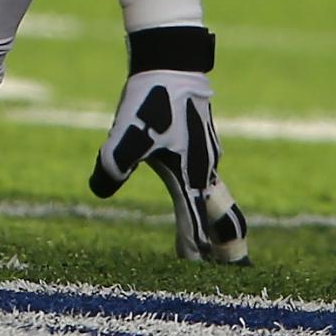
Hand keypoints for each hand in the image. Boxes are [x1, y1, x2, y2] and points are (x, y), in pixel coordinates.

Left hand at [93, 69, 248, 262]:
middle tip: (236, 273)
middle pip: (224, 218)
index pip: (195, 222)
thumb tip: (100, 188)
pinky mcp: (202, 141)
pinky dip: (212, 200)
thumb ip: (114, 163)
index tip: (197, 273)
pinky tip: (202, 196)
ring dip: (220, 224)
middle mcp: (206, 169)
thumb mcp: (126, 133)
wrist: (171, 61)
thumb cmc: (151, 99)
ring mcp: (207, 155)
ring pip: (220, 198)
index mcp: (191, 175)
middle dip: (229, 247)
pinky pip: (211, 180)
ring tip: (222, 246)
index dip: (194, 247)